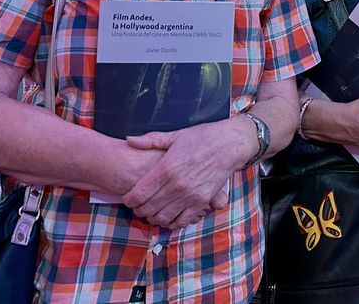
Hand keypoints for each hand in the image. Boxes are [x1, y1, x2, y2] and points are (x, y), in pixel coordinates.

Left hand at [122, 118, 255, 228]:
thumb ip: (150, 140)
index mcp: (166, 168)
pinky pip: (182, 221)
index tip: (128, 197)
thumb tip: (128, 140)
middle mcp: (176, 185)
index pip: (139, 194)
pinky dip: (171, 222)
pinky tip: (169, 216)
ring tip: (152, 211)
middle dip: (139, 210)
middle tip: (138, 205)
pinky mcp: (202, 202)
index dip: (129, 200)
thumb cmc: (203, 137)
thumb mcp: (175, 136)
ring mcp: (190, 196)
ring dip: (153, 217)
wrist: (230, 144)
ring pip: (162, 218)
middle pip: (148, 208)